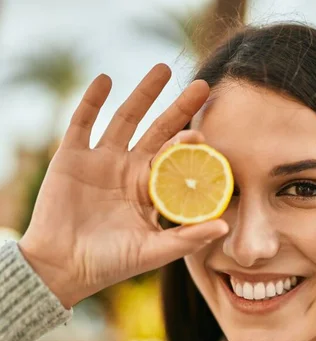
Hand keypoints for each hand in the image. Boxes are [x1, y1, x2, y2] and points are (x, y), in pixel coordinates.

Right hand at [18, 64, 228, 308]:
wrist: (62, 268)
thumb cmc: (110, 263)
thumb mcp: (153, 252)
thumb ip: (187, 239)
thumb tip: (225, 227)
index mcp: (151, 188)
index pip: (177, 159)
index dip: (191, 145)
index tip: (205, 134)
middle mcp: (130, 168)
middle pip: (159, 130)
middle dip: (179, 108)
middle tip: (202, 86)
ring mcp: (102, 159)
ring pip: (126, 118)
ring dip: (143, 94)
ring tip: (163, 69)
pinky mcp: (72, 156)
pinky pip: (82, 122)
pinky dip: (92, 101)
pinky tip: (105, 80)